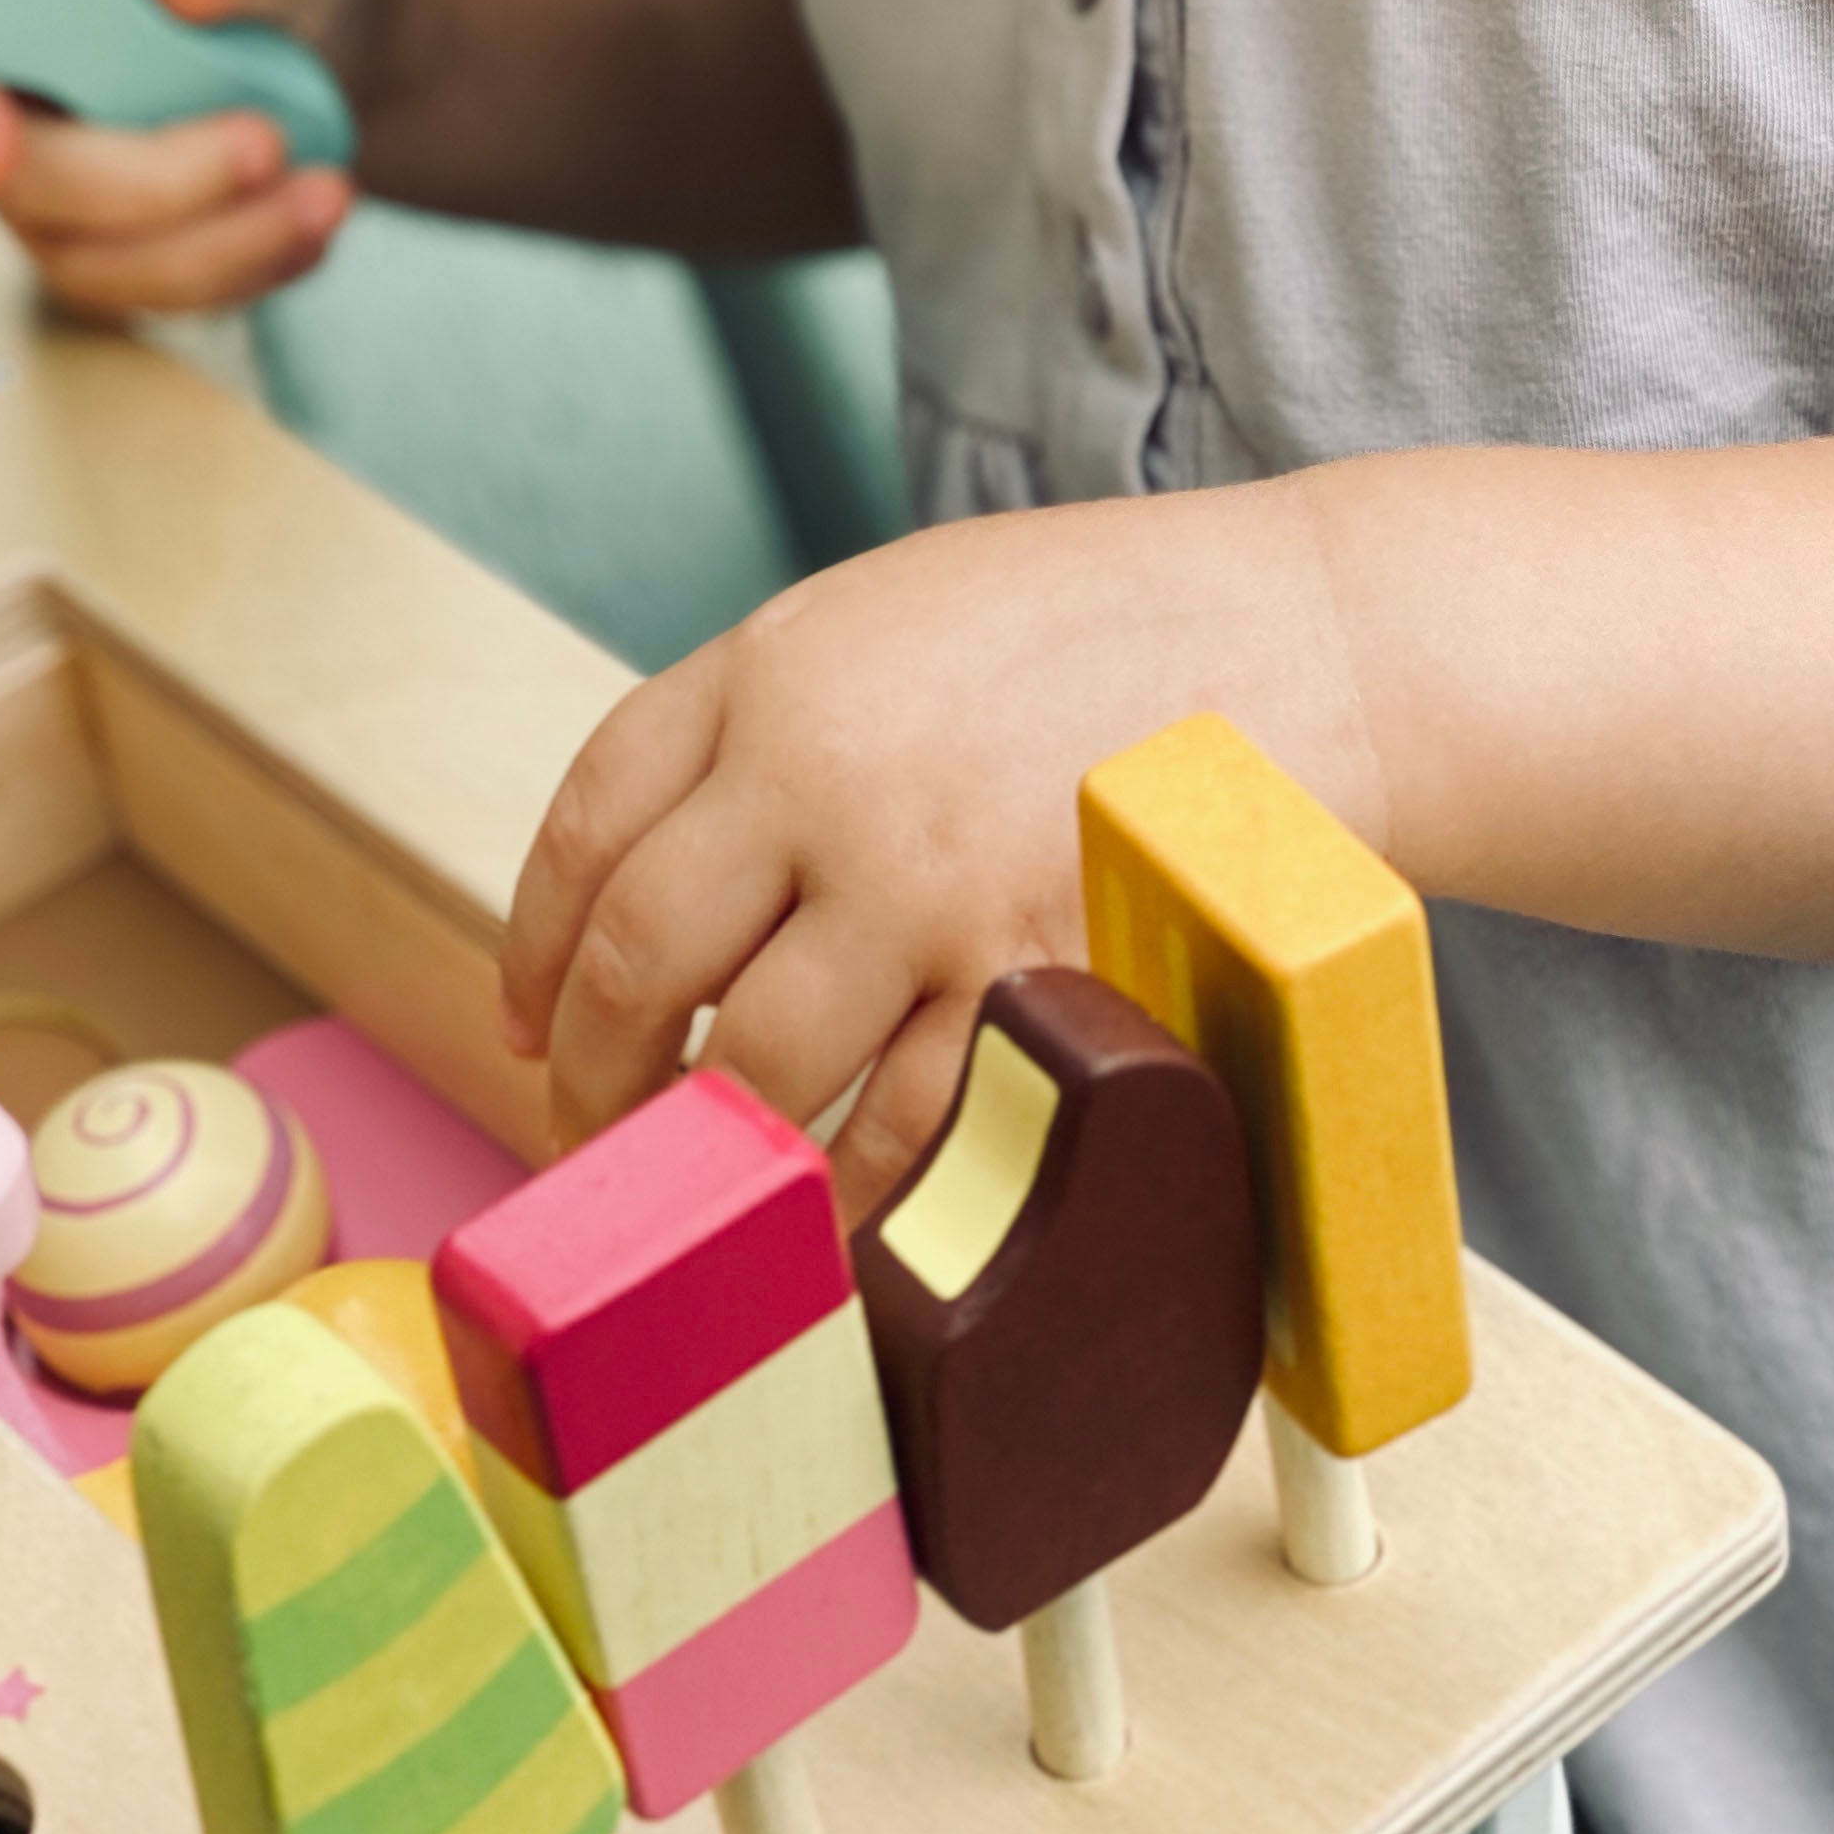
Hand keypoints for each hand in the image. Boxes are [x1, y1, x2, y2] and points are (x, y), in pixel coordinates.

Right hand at [0, 0, 376, 318]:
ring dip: (220, 244)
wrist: (325, 21)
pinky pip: (168, 296)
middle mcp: (13, 112)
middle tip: (267, 142)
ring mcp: (62, 197)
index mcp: (7, 8)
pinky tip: (316, 213)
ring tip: (328, 191)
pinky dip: (254, 266)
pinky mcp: (126, 256)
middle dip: (151, 183)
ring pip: (101, 265)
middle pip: (28, 186)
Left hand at [498, 484, 1383, 1222]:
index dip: (534, 941)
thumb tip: (661, 882)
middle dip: (597, 1073)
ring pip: (759, 1067)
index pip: (591, 821)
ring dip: (718, 1152)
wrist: (1304, 639)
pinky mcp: (1031, 980)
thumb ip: (772, 722)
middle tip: (597, 1133)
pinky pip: (904, 1130)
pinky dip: (858, 1197)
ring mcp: (926, 885)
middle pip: (642, 961)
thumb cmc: (1099, 632)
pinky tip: (841, 1217)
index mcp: (775, 666)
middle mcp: (822, 773)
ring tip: (713, 1191)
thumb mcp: (896, 615)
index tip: (528, 1016)